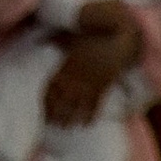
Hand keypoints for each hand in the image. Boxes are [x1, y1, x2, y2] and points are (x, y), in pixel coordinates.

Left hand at [44, 4, 140, 130]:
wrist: (117, 33)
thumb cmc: (94, 33)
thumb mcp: (72, 36)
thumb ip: (58, 40)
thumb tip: (42, 39)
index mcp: (67, 65)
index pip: (52, 86)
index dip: (47, 100)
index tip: (43, 110)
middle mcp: (77, 75)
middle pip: (63, 99)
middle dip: (57, 113)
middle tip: (52, 125)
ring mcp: (91, 81)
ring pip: (78, 104)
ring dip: (71, 117)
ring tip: (66, 128)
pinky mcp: (104, 83)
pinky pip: (95, 102)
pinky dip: (90, 114)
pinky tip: (86, 123)